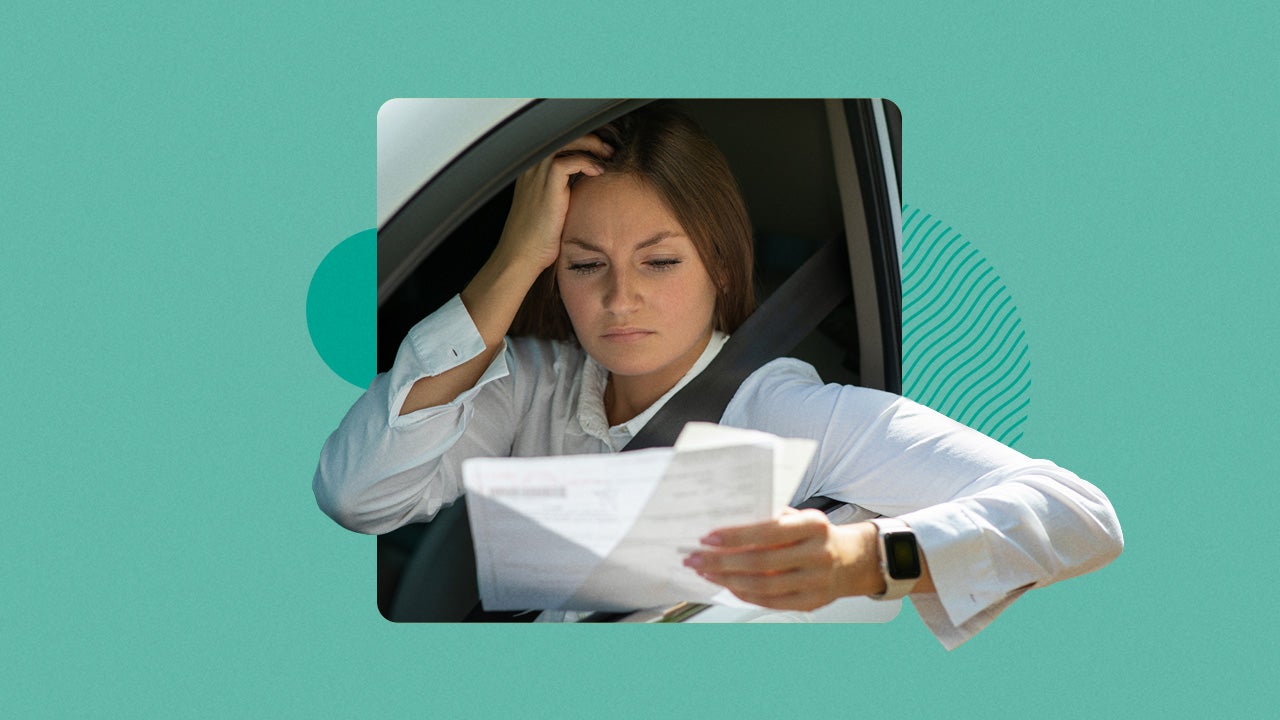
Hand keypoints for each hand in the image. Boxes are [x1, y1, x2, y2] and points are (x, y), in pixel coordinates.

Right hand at [495, 134, 613, 271]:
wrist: (522, 254)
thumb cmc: (538, 237)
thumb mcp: (551, 207)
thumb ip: (564, 189)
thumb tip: (588, 181)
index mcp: (532, 170)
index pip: (558, 141)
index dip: (582, 139)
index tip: (602, 147)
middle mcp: (532, 167)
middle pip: (562, 136)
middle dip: (590, 137)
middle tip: (609, 147)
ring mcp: (537, 174)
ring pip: (566, 143)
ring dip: (591, 145)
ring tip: (608, 154)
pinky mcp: (546, 185)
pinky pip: (569, 161)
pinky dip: (587, 162)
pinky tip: (598, 172)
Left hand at [683, 510, 882, 610]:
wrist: (851, 560)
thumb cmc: (816, 535)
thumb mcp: (799, 518)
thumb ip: (768, 520)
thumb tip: (726, 527)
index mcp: (813, 525)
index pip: (767, 532)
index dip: (734, 537)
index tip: (708, 538)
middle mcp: (817, 554)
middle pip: (760, 562)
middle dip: (721, 562)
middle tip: (696, 559)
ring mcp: (816, 581)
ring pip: (762, 586)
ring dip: (727, 580)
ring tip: (707, 572)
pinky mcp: (811, 602)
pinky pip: (770, 601)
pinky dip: (744, 594)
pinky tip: (728, 585)